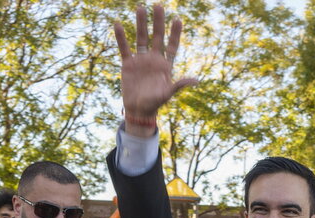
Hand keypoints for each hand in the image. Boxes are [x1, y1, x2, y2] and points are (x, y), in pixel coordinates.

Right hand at [114, 4, 196, 136]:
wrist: (138, 110)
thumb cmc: (155, 103)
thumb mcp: (167, 94)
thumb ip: (179, 85)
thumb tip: (196, 81)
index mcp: (165, 65)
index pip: (171, 45)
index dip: (175, 33)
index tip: (177, 19)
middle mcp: (153, 59)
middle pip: (157, 36)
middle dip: (158, 21)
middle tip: (158, 5)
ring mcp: (140, 60)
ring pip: (141, 38)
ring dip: (141, 24)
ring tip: (140, 8)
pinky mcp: (128, 64)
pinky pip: (124, 48)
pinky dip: (121, 37)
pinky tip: (118, 24)